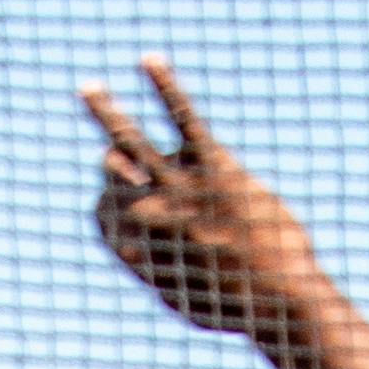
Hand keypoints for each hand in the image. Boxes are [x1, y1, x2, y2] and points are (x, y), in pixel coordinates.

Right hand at [84, 65, 320, 338]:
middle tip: (115, 160)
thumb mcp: (184, 299)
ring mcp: (180, 189)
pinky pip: (182, 119)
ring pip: (131, 142)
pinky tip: (148, 61)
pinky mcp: (213, 166)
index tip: (124, 211)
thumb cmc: (238, 307)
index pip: (100, 216)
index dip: (109, 210)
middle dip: (112, 166)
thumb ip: (157, 271)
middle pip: (111, 174)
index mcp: (136, 249)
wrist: (280, 299)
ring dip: (105, 112)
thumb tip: (138, 250)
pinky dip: (164, 87)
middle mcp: (148, 215)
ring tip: (88, 89)